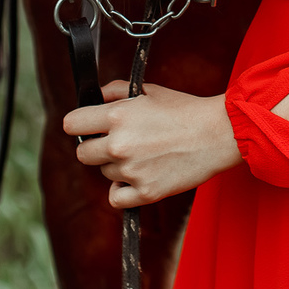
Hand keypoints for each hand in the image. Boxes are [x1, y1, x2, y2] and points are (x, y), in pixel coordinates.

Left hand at [63, 81, 241, 208]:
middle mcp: (119, 145)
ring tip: (144, 154)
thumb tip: (95, 97)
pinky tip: (138, 177)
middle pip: (82, 154)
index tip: (91, 126)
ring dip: (117, 166)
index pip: (71, 124)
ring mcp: (131, 171)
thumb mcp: (148, 90)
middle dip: (96, 147)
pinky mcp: (145, 192)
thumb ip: (116, 91)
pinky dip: (123, 191)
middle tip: (119, 142)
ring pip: (104, 173)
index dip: (80, 124)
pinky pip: (115, 198)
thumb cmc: (185, 110)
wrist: (218, 134)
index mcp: (117, 116)